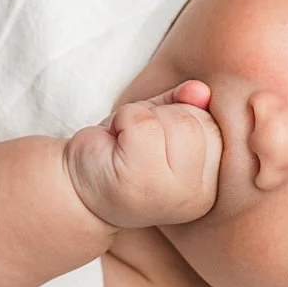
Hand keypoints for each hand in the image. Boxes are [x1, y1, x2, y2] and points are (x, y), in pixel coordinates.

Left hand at [66, 82, 222, 229]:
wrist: (74, 184)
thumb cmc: (120, 152)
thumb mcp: (159, 122)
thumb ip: (184, 105)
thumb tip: (200, 91)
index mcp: (210, 184)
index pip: (213, 124)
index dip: (180, 114)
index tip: (155, 138)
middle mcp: (199, 196)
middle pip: (195, 122)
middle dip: (161, 116)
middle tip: (137, 141)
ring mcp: (172, 193)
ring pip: (175, 121)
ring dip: (141, 118)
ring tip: (127, 143)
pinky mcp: (141, 182)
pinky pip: (143, 122)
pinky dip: (122, 120)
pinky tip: (114, 143)